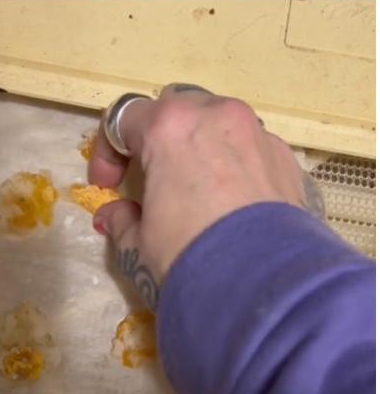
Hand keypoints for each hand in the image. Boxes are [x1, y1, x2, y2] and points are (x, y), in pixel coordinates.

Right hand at [88, 84, 312, 307]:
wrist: (262, 284)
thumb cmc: (187, 254)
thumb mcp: (137, 244)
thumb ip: (121, 220)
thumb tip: (114, 215)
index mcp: (170, 127)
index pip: (123, 117)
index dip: (107, 152)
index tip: (106, 185)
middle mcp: (217, 115)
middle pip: (176, 109)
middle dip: (157, 138)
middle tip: (150, 177)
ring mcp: (258, 133)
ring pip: (218, 123)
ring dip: (199, 147)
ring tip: (195, 189)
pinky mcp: (287, 158)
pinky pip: (250, 147)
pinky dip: (234, 164)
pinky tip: (230, 204)